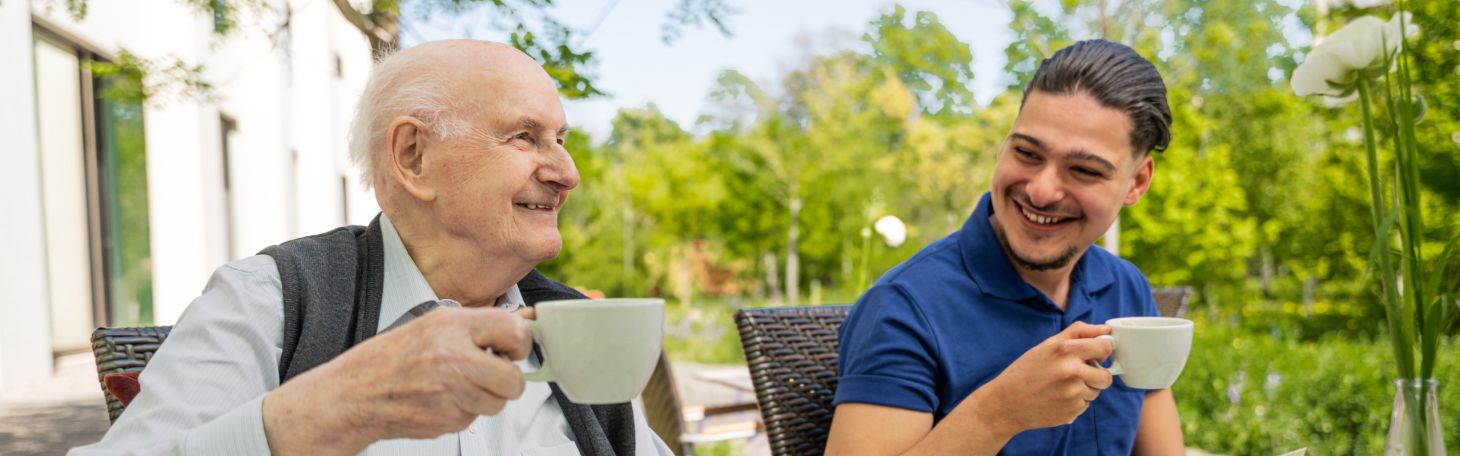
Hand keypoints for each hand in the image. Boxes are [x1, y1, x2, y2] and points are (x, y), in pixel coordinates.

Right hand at [262, 306, 532, 454]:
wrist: (357, 392)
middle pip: (513, 378)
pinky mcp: (447, 420)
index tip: (515, 346)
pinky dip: (464, 411)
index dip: (521, 342)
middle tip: (493, 372)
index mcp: (452, 326)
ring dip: (486, 398)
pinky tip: (443, 398)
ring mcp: (451, 392)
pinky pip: (475, 417)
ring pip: (498, 403)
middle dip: (507, 380)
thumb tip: (525, 321)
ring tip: (459, 384)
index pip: (514, 331)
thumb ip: (481, 325)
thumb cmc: (392, 357)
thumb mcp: (435, 324)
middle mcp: (454, 358)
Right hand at [968, 322, 1113, 435]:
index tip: (1095, 354)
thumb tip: (1105, 329)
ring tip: (1061, 386)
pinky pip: (1085, 405)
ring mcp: (1072, 395)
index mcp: (1065, 350)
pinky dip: (1075, 402)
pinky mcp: (1071, 412)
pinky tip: (1057, 398)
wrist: (1006, 403)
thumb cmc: (1026, 371)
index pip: (1105, 347)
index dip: (1102, 351)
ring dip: (1084, 389)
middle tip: (1078, 373)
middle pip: (1106, 376)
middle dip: (1096, 374)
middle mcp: (1071, 372)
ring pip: (1096, 392)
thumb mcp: (1047, 345)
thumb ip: (1077, 332)